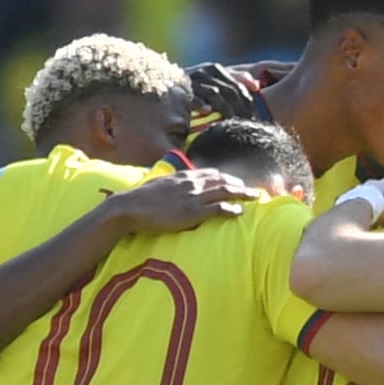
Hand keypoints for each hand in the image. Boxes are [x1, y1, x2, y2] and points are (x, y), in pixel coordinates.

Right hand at [108, 168, 262, 232]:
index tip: (234, 180)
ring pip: (225, 191)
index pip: (210, 173)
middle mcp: (191, 183)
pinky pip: (218, 208)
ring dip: (241, 193)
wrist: (130, 207)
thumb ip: (169, 185)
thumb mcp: (157, 186)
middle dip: (238, 183)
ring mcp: (193, 197)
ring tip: (253, 196)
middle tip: (251, 189)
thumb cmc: (139, 199)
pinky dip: (231, 209)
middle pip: (222, 180)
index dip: (225, 177)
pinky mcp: (192, 212)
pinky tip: (240, 211)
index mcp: (183, 175)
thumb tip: (170, 188)